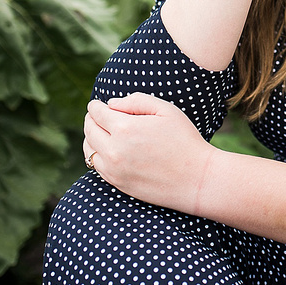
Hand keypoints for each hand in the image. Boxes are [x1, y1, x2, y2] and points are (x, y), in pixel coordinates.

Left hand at [83, 93, 214, 214]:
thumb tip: (111, 104)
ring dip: (91, 137)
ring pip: (88, 150)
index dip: (95, 106)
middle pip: (89, 130)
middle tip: (96, 115)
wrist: (196, 178)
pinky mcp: (117, 184)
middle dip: (90, 119)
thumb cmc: (184, 140)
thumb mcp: (166, 110)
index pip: (97, 113)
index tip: (98, 104)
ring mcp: (114, 170)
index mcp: (125, 129)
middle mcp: (114, 150)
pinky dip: (97, 155)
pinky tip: (107, 149)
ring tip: (100, 131)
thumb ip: (136, 101)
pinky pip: (97, 166)